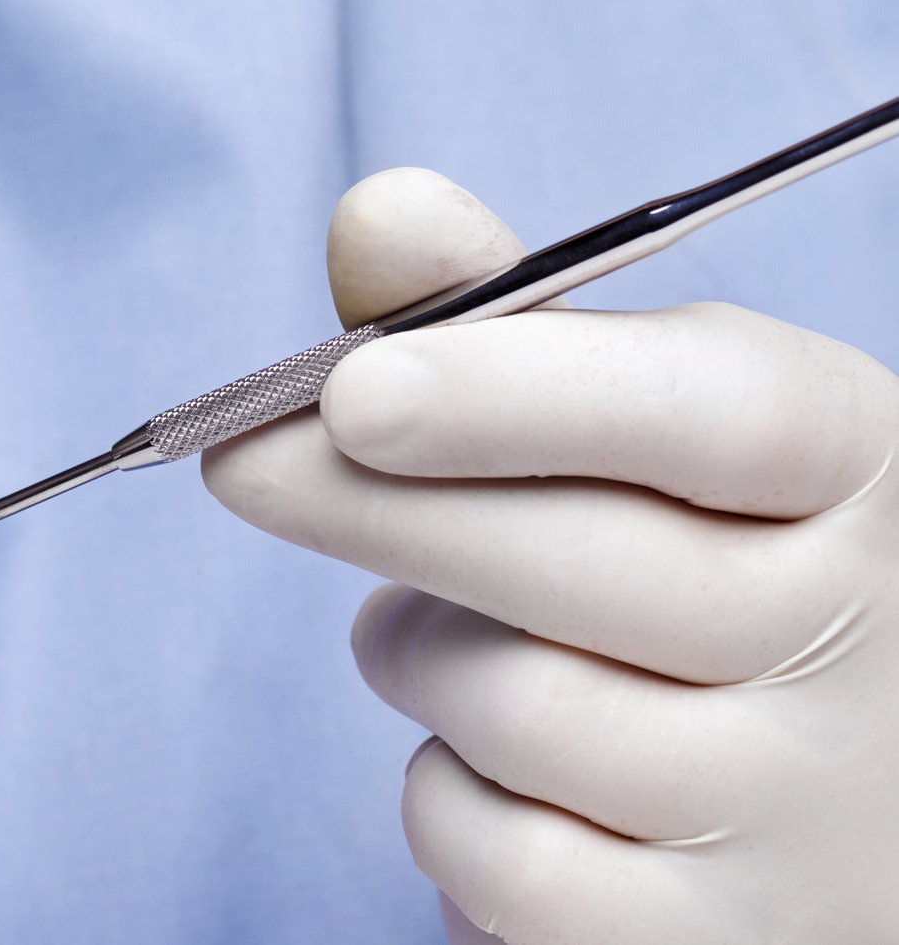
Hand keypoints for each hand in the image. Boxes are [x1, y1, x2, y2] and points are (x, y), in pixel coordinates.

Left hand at [203, 168, 898, 943]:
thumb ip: (514, 327)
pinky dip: (449, 805)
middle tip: (243, 463)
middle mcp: (867, 642)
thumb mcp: (657, 434)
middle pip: (577, 562)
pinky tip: (497, 769)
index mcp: (858, 468)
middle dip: (372, 504)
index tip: (355, 383)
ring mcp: (802, 814)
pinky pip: (499, 862)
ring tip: (449, 636)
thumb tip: (379, 218)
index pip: (721, 414)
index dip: (524, 391)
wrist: (844, 807)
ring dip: (420, 660)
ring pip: (513, 708)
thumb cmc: (705, 571)